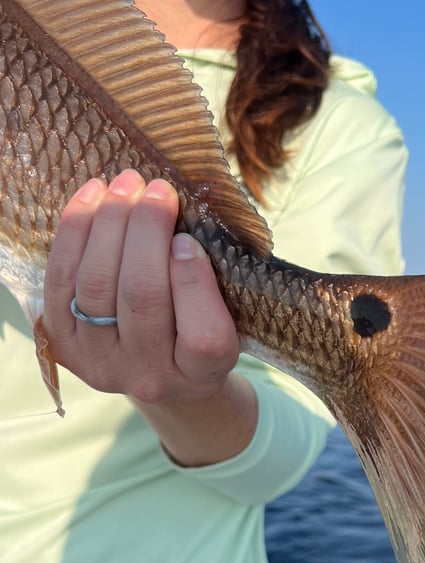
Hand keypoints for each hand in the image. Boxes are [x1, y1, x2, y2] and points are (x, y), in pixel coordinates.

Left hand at [43, 169, 239, 403]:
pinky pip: (60, 281)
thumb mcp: (227, 317)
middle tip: (158, 190)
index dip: (193, 282)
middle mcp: (148, 377)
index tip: (188, 238)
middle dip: (146, 233)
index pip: (204, 336)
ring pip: (96, 285)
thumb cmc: (199, 332)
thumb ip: (213, 284)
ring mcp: (100, 363)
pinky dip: (74, 232)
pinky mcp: (64, 343)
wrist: (157, 370)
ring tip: (127, 185)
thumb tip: (179, 229)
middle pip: (142, 299)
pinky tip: (93, 197)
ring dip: (109, 224)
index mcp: (200, 375)